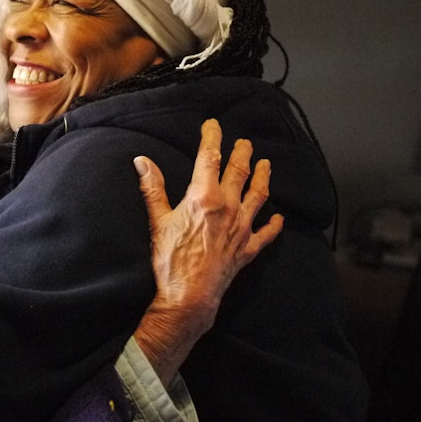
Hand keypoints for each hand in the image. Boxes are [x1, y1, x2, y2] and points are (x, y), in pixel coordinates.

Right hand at [131, 118, 283, 383]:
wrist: (189, 297)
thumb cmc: (170, 259)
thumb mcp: (157, 220)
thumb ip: (153, 188)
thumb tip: (142, 160)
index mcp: (204, 196)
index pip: (210, 157)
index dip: (212, 137)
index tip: (213, 125)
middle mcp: (229, 207)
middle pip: (240, 171)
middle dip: (243, 153)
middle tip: (245, 142)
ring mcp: (242, 228)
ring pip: (259, 195)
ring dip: (263, 177)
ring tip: (267, 164)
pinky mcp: (247, 249)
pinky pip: (266, 234)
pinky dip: (273, 224)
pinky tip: (278, 218)